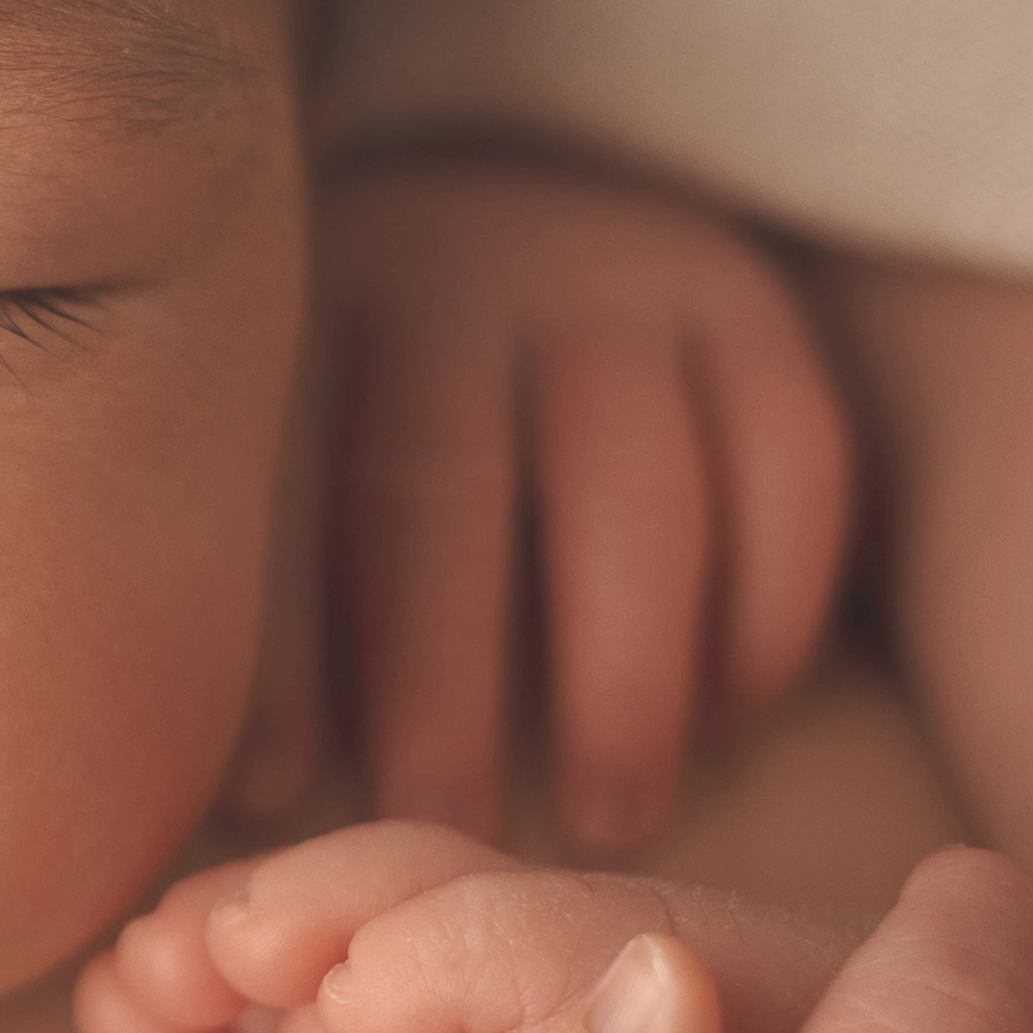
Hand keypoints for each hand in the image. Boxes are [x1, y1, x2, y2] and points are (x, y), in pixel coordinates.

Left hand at [312, 158, 849, 854]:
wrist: (521, 195)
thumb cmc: (365, 387)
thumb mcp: (281, 429)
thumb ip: (263, 574)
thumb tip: (242, 788)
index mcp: (306, 304)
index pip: (277, 484)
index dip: (274, 647)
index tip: (266, 792)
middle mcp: (456, 267)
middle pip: (436, 490)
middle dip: (440, 686)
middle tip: (451, 837)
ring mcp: (616, 274)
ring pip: (630, 492)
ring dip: (621, 675)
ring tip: (604, 822)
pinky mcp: (752, 305)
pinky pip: (789, 466)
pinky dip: (765, 611)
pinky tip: (725, 720)